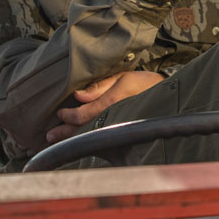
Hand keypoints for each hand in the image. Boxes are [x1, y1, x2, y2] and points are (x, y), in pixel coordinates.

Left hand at [45, 71, 163, 143]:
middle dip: (66, 133)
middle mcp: (115, 117)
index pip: (84, 114)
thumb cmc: (144, 83)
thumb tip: (77, 96)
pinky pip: (101, 136)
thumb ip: (99, 87)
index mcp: (114, 102)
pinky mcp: (123, 131)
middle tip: (50, 136)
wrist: (169, 93)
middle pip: (84, 129)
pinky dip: (87, 138)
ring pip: (91, 135)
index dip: (69, 116)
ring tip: (58, 141)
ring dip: (73, 138)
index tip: (60, 113)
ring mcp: (119, 126)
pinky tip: (78, 141)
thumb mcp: (122, 77)